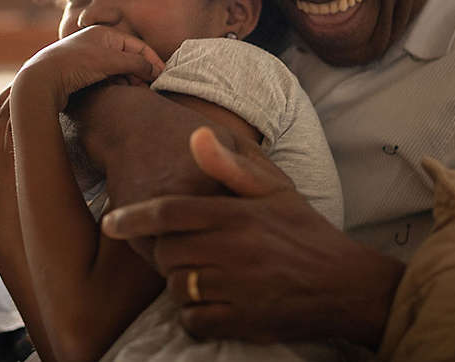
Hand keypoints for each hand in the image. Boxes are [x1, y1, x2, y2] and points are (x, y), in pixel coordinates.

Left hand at [16, 26, 165, 111]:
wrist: (40, 79)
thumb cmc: (74, 65)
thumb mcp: (110, 61)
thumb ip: (136, 63)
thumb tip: (155, 70)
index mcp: (105, 33)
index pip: (138, 45)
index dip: (152, 60)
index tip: (162, 76)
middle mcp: (97, 42)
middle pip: (129, 57)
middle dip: (141, 72)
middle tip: (149, 87)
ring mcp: (89, 58)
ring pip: (118, 69)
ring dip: (129, 80)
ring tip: (135, 92)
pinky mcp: (81, 73)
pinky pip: (106, 77)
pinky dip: (115, 84)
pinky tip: (118, 93)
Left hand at [102, 127, 404, 347]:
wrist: (343, 284)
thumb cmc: (303, 230)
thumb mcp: (274, 188)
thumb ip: (230, 164)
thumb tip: (194, 134)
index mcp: (236, 215)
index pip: (169, 213)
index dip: (133, 217)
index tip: (111, 221)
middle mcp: (232, 251)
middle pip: (168, 252)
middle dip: (166, 251)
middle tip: (184, 249)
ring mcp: (235, 289)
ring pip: (177, 288)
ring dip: (180, 283)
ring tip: (202, 273)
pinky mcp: (240, 322)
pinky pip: (194, 320)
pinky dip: (194, 315)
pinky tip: (211, 302)